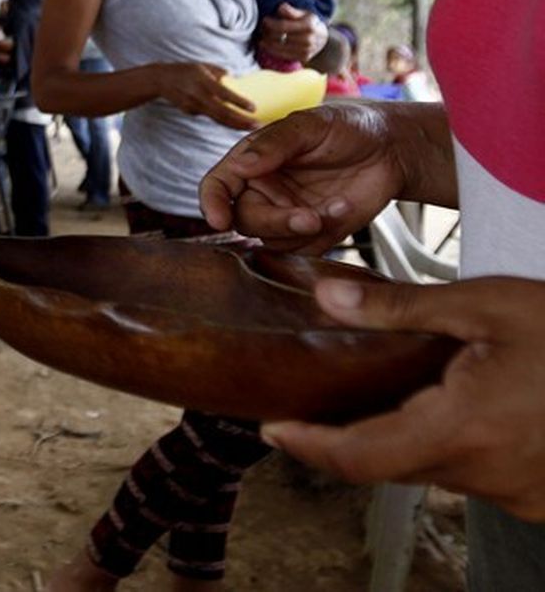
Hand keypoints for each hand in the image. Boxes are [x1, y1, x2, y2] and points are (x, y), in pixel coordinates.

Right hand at [152, 62, 258, 129]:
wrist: (160, 80)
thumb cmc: (185, 70)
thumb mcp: (203, 66)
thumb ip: (219, 73)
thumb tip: (235, 79)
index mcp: (203, 81)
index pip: (223, 93)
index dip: (238, 102)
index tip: (253, 108)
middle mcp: (198, 95)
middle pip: (222, 112)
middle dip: (240, 121)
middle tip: (256, 125)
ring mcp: (193, 106)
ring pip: (217, 118)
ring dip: (235, 124)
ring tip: (250, 127)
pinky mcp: (190, 112)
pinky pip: (209, 115)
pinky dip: (222, 119)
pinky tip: (233, 121)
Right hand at [199, 103, 407, 252]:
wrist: (392, 149)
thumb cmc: (348, 127)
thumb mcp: (311, 125)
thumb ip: (275, 144)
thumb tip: (241, 165)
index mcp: (252, 162)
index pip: (217, 186)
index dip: (212, 204)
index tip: (219, 220)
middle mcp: (263, 191)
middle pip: (244, 219)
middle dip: (274, 221)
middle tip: (308, 217)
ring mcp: (286, 215)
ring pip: (270, 240)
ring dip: (301, 230)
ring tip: (337, 205)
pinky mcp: (312, 235)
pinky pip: (301, 251)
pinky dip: (321, 237)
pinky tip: (342, 209)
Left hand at [258, 3, 326, 63]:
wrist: (322, 37)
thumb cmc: (309, 22)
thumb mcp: (303, 13)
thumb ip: (291, 11)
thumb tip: (281, 7)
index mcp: (308, 26)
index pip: (283, 26)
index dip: (270, 23)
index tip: (265, 20)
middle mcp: (308, 40)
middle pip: (279, 38)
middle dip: (267, 32)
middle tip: (262, 28)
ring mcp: (306, 51)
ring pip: (279, 48)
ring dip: (267, 43)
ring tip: (262, 37)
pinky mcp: (303, 58)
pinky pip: (283, 56)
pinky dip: (272, 51)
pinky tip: (266, 46)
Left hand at [263, 276, 544, 521]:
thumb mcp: (488, 304)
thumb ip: (402, 307)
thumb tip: (326, 295)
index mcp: (464, 429)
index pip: (360, 458)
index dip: (309, 447)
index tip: (272, 429)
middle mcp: (487, 474)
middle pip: (389, 467)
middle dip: (344, 442)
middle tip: (307, 409)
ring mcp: (517, 492)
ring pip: (429, 472)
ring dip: (397, 441)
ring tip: (368, 399)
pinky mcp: (538, 495)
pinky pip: (469, 476)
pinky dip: (442, 447)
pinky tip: (441, 409)